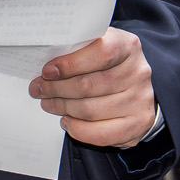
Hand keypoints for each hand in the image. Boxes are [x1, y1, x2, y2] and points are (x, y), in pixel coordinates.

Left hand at [30, 28, 157, 147]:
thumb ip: (78, 50)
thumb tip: (46, 63)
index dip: (70, 64)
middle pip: (89, 85)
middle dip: (57, 88)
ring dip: (63, 108)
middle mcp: (138, 72)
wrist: (135, 88)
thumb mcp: (97, 48)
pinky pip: (101, 133)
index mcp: (127, 46)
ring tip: (48, 103)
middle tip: (38, 89)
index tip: (47, 71)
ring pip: (91, 109)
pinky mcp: (138, 124)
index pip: (101, 53)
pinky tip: (66, 121)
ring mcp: (140, 100)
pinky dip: (78, 129)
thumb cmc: (108, 65)